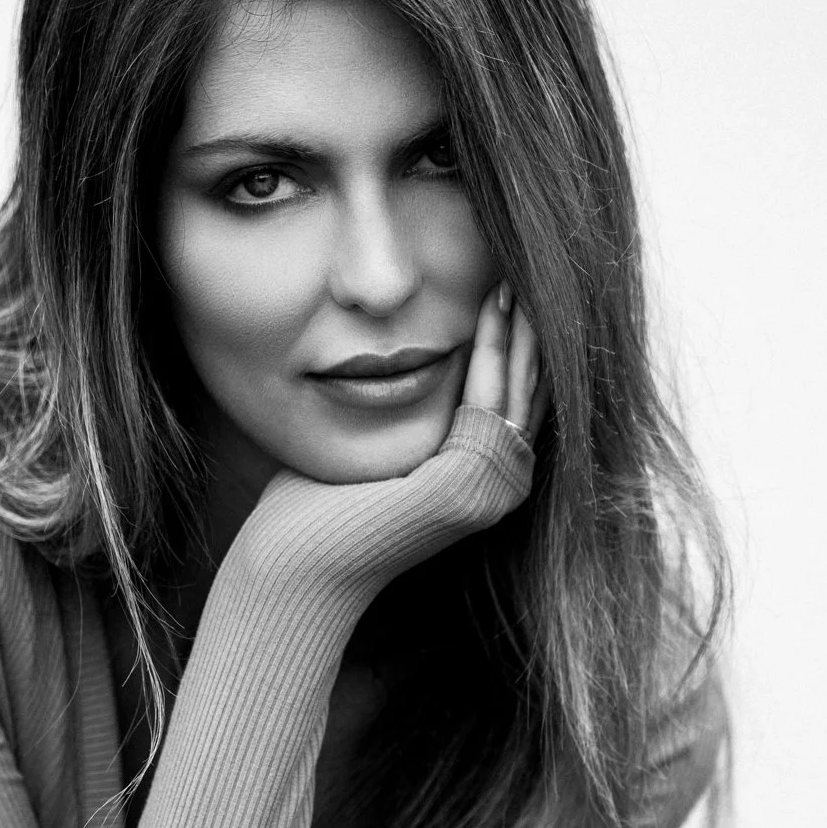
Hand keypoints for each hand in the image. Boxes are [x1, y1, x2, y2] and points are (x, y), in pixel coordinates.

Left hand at [235, 282, 547, 604]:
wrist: (294, 563)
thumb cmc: (315, 511)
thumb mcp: (375, 444)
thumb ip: (401, 409)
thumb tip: (393, 357)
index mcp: (479, 484)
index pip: (514, 398)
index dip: (516, 343)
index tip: (509, 283)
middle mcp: (498, 492)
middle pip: (531, 390)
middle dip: (532, 328)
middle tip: (528, 264)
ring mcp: (491, 493)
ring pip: (522, 390)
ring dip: (522, 329)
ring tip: (517, 272)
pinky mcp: (468, 482)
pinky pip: (492, 398)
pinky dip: (496, 348)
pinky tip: (492, 301)